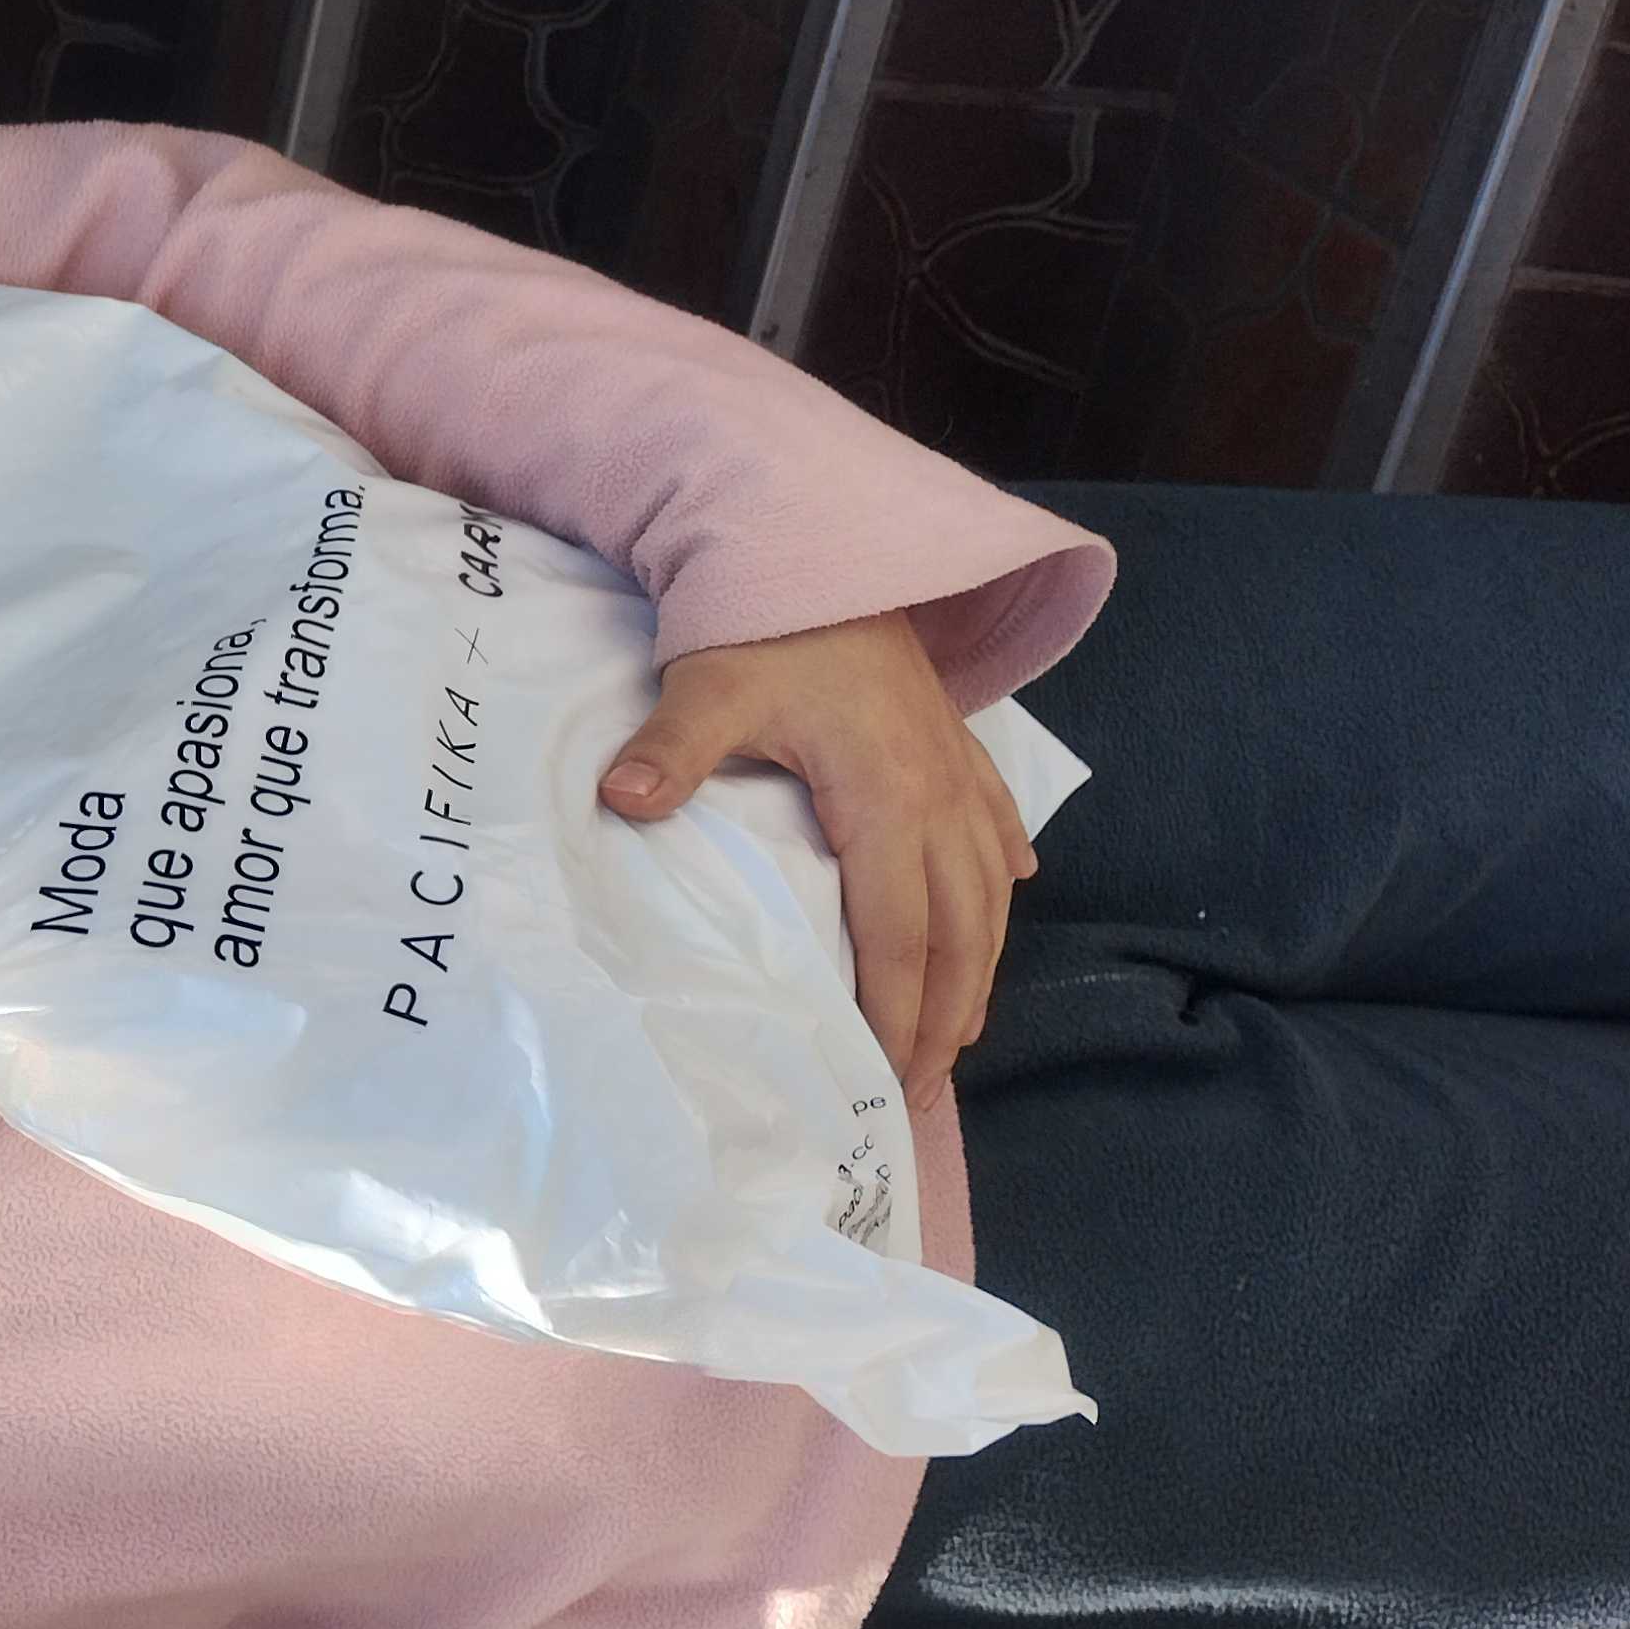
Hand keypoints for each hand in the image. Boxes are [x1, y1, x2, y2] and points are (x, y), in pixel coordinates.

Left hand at [597, 608, 1036, 1100]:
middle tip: (923, 1087)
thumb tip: (620, 800)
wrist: (826, 541)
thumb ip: (672, 750)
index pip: (900, 935)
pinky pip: (997, 826)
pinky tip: (1009, 896)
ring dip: (981, 965)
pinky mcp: (959, 745)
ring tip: (961, 1032)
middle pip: (960, 932)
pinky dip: (1002, 873)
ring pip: (990, 892)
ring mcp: (959, 771)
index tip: (884, 1078)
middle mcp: (941, 795)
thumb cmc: (767, 623)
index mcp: (887, 798)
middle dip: (947, 1016)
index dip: (896, 1014)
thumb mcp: (709, 684)